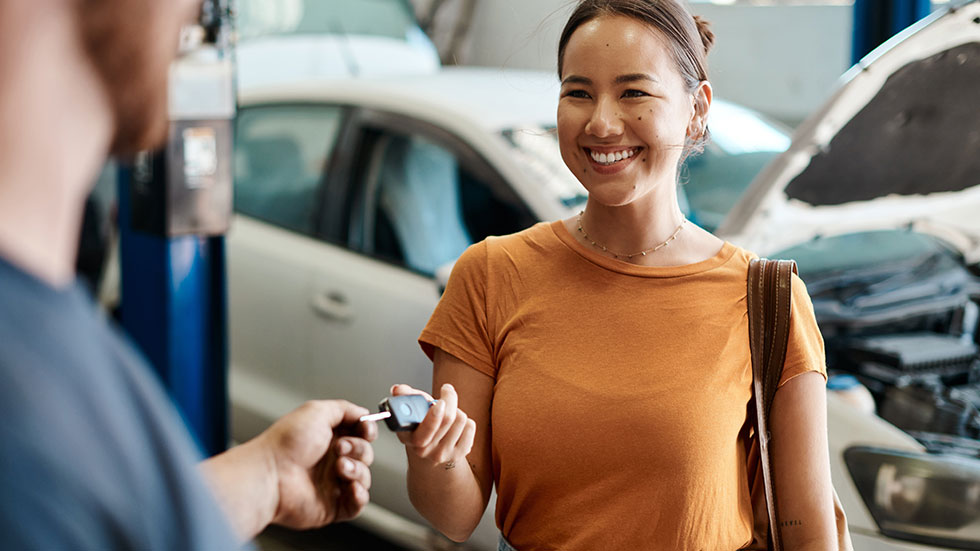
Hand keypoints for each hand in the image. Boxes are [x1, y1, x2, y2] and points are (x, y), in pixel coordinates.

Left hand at [256, 400, 376, 528]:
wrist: (271, 475)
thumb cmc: (286, 444)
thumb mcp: (316, 411)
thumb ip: (345, 409)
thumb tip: (364, 414)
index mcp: (328, 437)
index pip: (360, 434)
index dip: (367, 431)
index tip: (365, 430)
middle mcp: (331, 460)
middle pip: (365, 454)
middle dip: (359, 449)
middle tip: (340, 448)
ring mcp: (332, 483)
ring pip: (364, 477)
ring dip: (358, 470)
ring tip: (340, 468)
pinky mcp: (332, 505)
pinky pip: (358, 504)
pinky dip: (359, 495)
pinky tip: (351, 487)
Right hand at [392, 383, 475, 468]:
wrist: (429, 448)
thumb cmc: (420, 423)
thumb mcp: (411, 409)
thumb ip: (405, 396)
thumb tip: (397, 389)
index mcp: (408, 437)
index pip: (424, 429)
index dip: (434, 416)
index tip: (440, 403)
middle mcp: (423, 449)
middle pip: (447, 419)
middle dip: (449, 400)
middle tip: (446, 391)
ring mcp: (441, 454)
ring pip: (461, 419)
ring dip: (457, 410)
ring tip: (448, 413)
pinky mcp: (458, 455)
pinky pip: (470, 427)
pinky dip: (466, 421)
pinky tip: (456, 426)